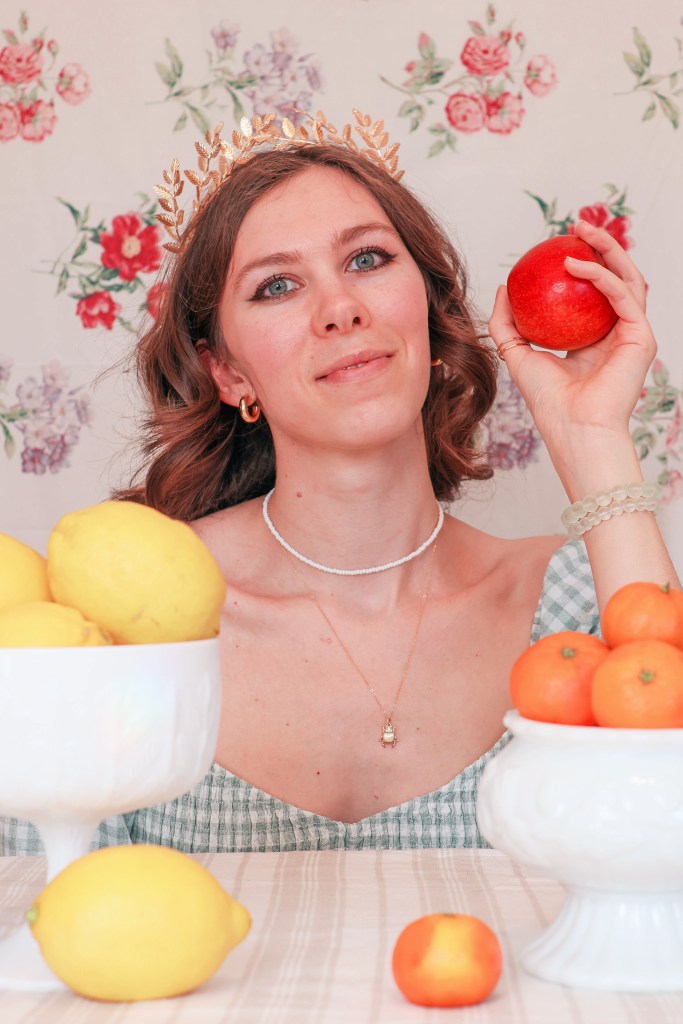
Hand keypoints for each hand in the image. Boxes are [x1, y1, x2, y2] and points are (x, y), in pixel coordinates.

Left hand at [488, 220, 655, 454]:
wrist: (572, 426)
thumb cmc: (547, 401)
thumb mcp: (517, 354)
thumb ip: (507, 323)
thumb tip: (502, 288)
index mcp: (592, 340)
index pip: (590, 293)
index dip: (579, 263)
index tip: (555, 243)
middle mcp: (615, 334)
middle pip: (614, 278)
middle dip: (599, 245)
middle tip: (575, 225)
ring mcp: (631, 334)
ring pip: (626, 278)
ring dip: (607, 249)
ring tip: (581, 230)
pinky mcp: (641, 337)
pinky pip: (623, 295)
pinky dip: (601, 276)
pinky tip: (577, 263)